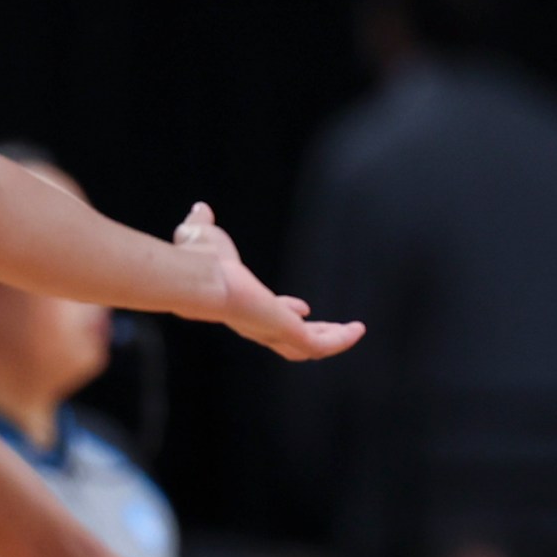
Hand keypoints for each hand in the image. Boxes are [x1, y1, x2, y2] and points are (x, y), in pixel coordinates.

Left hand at [171, 202, 362, 360]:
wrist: (201, 277)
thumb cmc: (199, 260)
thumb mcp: (205, 236)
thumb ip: (202, 224)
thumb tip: (199, 208)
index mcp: (241, 306)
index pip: (269, 316)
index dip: (287, 311)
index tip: (303, 307)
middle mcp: (256, 324)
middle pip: (290, 340)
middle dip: (313, 332)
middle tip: (333, 327)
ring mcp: (272, 331)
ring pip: (307, 347)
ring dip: (331, 339)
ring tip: (354, 331)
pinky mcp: (287, 332)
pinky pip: (320, 346)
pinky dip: (340, 341)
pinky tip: (357, 331)